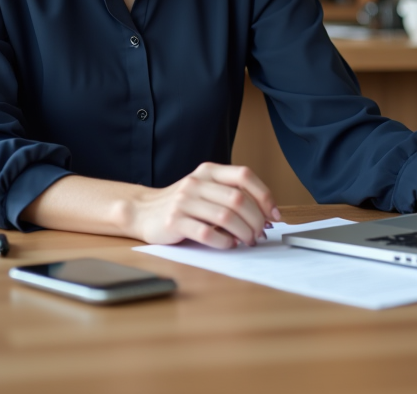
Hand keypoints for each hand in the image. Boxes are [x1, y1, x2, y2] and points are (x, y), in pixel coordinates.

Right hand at [129, 162, 280, 248]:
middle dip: (256, 220)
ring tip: (247, 241)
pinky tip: (228, 244)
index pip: (244, 175)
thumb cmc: (182, 204)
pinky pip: (207, 233)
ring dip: (243, 232)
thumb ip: (230, 195)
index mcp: (208, 171)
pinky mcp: (174, 221)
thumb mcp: (205, 189)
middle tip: (260, 234)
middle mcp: (196, 183)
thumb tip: (266, 215)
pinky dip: (223, 242)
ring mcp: (184, 201)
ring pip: (225, 217)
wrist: (143, 211)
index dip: (264, 195)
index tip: (273, 214)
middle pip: (238, 199)